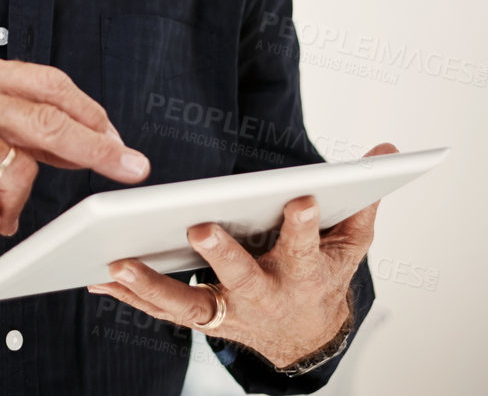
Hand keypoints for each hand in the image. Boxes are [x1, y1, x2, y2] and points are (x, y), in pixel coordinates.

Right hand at [0, 53, 150, 241]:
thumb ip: (26, 124)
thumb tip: (98, 140)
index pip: (51, 84)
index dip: (92, 114)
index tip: (121, 142)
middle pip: (47, 121)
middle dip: (97, 148)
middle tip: (132, 168)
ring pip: (19, 168)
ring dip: (18, 200)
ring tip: (2, 211)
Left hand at [89, 142, 396, 368]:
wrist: (306, 336)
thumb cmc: (323, 275)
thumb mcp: (351, 241)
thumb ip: (365, 196)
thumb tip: (387, 150)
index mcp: (304, 273)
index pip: (308, 247)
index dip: (307, 225)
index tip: (304, 200)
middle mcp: (265, 295)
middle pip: (243, 277)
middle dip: (224, 254)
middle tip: (201, 227)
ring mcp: (230, 311)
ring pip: (189, 303)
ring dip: (153, 284)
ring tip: (117, 261)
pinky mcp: (202, 317)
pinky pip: (162, 310)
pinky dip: (131, 295)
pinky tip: (99, 277)